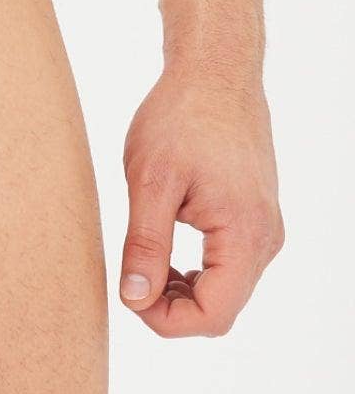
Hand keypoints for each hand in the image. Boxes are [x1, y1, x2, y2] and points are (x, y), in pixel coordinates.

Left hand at [119, 68, 282, 336]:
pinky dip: (194, 271)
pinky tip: (162, 248)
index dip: (165, 320)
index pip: (213, 315)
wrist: (215, 74)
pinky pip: (228, 266)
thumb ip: (145, 246)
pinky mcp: (254, 218)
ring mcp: (264, 229)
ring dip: (181, 289)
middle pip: (220, 309)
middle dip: (171, 307)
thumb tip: (134, 299)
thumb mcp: (149, 182)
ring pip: (225, 290)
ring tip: (143, 259)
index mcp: (245, 235)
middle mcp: (265, 240)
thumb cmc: (180, 118)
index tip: (127, 293)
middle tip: (129, 276)